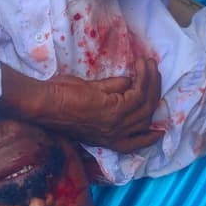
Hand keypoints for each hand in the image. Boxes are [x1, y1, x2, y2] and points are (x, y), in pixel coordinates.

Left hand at [0, 55, 163, 152]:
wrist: (46, 104)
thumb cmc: (61, 101)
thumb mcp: (91, 100)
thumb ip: (111, 93)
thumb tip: (129, 82)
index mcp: (108, 139)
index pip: (135, 142)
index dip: (149, 137)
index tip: (159, 131)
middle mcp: (115, 135)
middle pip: (146, 117)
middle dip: (154, 93)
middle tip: (155, 72)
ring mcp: (116, 123)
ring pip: (146, 103)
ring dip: (151, 80)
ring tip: (150, 64)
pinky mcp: (114, 110)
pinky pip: (138, 92)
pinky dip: (144, 77)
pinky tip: (142, 65)